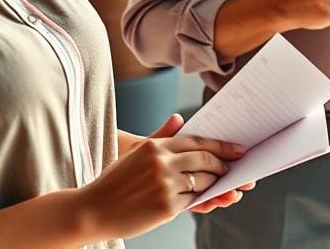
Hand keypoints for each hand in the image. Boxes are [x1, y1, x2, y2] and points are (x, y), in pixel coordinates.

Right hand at [78, 114, 245, 240]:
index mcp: (155, 146)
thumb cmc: (114, 181)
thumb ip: (161, 136)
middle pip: (204, 159)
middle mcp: (162, 162)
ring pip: (202, 181)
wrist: (92, 210)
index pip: (197, 141)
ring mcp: (165, 185)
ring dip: (215, 183)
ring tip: (222, 183)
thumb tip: (179, 118)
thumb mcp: (136, 153)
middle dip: (223, 164)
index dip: (220, 145)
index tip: (238, 149)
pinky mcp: (166, 206)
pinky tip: (206, 197)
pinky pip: (193, 200)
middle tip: (234, 167)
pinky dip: (201, 199)